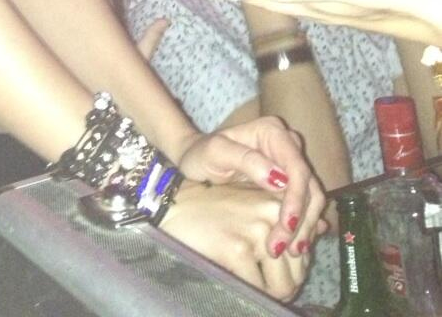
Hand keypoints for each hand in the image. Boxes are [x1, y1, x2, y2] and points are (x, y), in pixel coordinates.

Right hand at [162, 181, 309, 301]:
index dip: (297, 267)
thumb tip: (324, 228)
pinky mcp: (237, 249)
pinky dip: (252, 295)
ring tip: (257, 288)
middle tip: (268, 286)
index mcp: (278, 200)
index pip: (308, 245)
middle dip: (287, 285)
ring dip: (273, 294)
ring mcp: (255, 231)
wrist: (172, 205)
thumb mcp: (252, 201)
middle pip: (300, 270)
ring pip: (284, 285)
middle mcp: (272, 212)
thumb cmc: (212, 207)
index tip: (279, 271)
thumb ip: (286, 214)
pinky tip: (239, 284)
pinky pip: (258, 290)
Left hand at [176, 116, 326, 256]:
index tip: (286, 225)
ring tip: (289, 251)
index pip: (296, 167)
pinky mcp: (288, 183)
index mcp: (273, 131)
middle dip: (301, 219)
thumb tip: (280, 180)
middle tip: (284, 248)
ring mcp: (289, 164)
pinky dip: (303, 225)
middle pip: (308, 186)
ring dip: (304, 227)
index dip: (296, 198)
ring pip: (311, 198)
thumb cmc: (201, 154)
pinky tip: (298, 244)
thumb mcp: (216, 152)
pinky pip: (304, 205)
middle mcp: (287, 145)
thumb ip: (246, 160)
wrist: (196, 161)